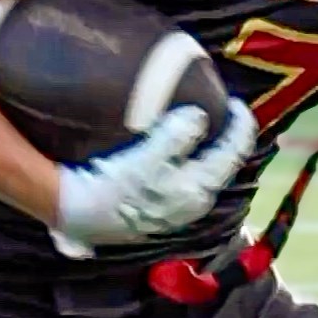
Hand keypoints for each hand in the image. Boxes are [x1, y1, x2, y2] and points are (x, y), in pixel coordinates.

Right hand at [54, 99, 256, 249]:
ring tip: (201, 127)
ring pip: (202, 175)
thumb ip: (178, 137)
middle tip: (222, 110)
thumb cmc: (113, 187)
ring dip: (206, 151)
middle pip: (221, 166)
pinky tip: (175, 150)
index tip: (236, 102)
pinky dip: (188, 161)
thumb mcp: (147, 160)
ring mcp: (173, 210)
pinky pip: (183, 179)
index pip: (232, 155)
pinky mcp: (155, 209)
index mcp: (197, 191)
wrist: (77, 214)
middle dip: (225, 139)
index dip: (241, 127)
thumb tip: (200, 117)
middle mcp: (191, 204)